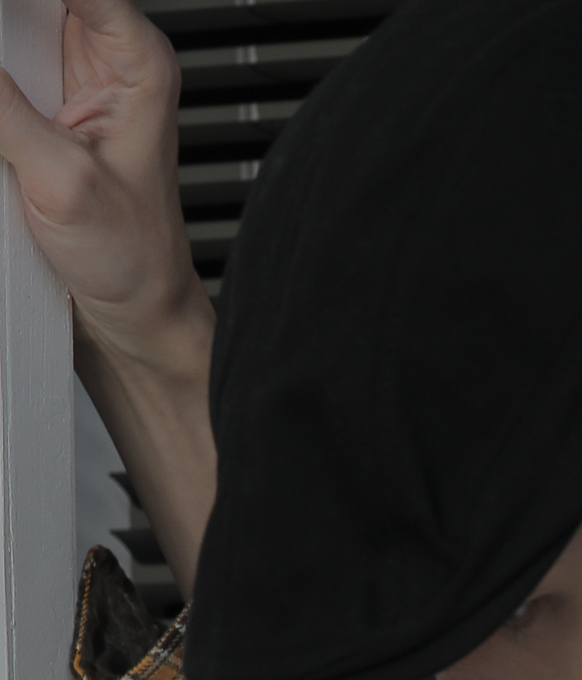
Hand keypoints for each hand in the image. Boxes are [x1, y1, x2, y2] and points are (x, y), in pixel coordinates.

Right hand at [0, 0, 204, 375]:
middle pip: (33, 5)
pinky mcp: (41, 104)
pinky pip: (2, 68)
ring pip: (12, 28)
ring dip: (1, 51)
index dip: (20, 1)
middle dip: (7, 27)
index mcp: (136, 57)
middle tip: (4, 80)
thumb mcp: (58, 178)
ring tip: (10, 123)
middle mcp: (107, 57)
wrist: (137, 314)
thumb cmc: (133, 259)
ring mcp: (70, 78)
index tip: (4, 28)